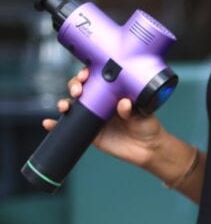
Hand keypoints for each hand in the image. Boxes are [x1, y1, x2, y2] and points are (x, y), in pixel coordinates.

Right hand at [42, 67, 163, 167]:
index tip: (86, 74)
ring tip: (65, 106)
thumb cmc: (147, 126)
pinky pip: (69, 127)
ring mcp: (93, 117)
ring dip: (64, 102)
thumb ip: (132, 109)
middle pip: (80, 88)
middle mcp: (100, 102)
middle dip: (74, 85)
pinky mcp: (89, 132)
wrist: (147, 149)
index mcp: (112, 92)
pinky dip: (56, 125)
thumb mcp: (143, 114)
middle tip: (78, 90)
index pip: (96, 77)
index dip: (87, 73)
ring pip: (72, 105)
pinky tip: (49, 123)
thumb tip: (123, 103)